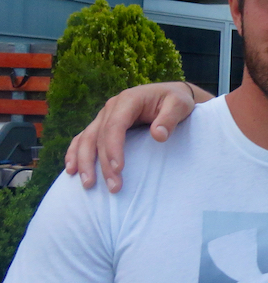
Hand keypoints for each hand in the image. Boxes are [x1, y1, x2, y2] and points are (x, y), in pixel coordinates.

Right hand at [64, 82, 199, 191]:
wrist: (170, 95)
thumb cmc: (176, 100)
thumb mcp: (180, 105)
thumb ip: (170, 119)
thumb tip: (158, 136)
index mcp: (129, 100)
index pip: (115, 126)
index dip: (114, 148)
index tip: (118, 169)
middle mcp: (112, 107)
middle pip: (100, 137)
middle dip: (102, 164)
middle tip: (113, 187)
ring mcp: (105, 116)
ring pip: (87, 139)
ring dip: (84, 162)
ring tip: (88, 184)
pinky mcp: (103, 124)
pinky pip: (83, 138)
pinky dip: (75, 153)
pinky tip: (72, 170)